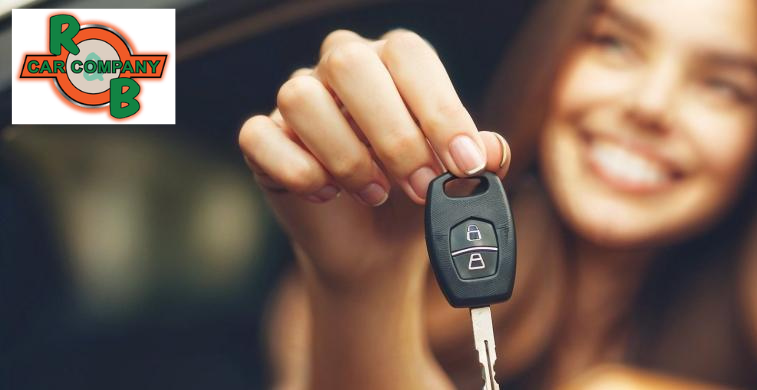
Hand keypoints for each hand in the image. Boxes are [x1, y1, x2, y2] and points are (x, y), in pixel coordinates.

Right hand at [238, 29, 509, 288]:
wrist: (378, 247)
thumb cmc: (418, 194)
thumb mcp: (459, 179)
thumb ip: (483, 159)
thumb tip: (492, 151)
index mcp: (395, 62)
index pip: (410, 56)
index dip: (439, 109)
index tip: (465, 163)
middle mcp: (343, 68)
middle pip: (350, 64)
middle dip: (393, 134)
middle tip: (422, 185)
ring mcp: (298, 99)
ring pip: (301, 98)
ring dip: (346, 155)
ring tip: (376, 194)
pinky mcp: (264, 139)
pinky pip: (260, 136)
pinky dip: (299, 171)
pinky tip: (329, 195)